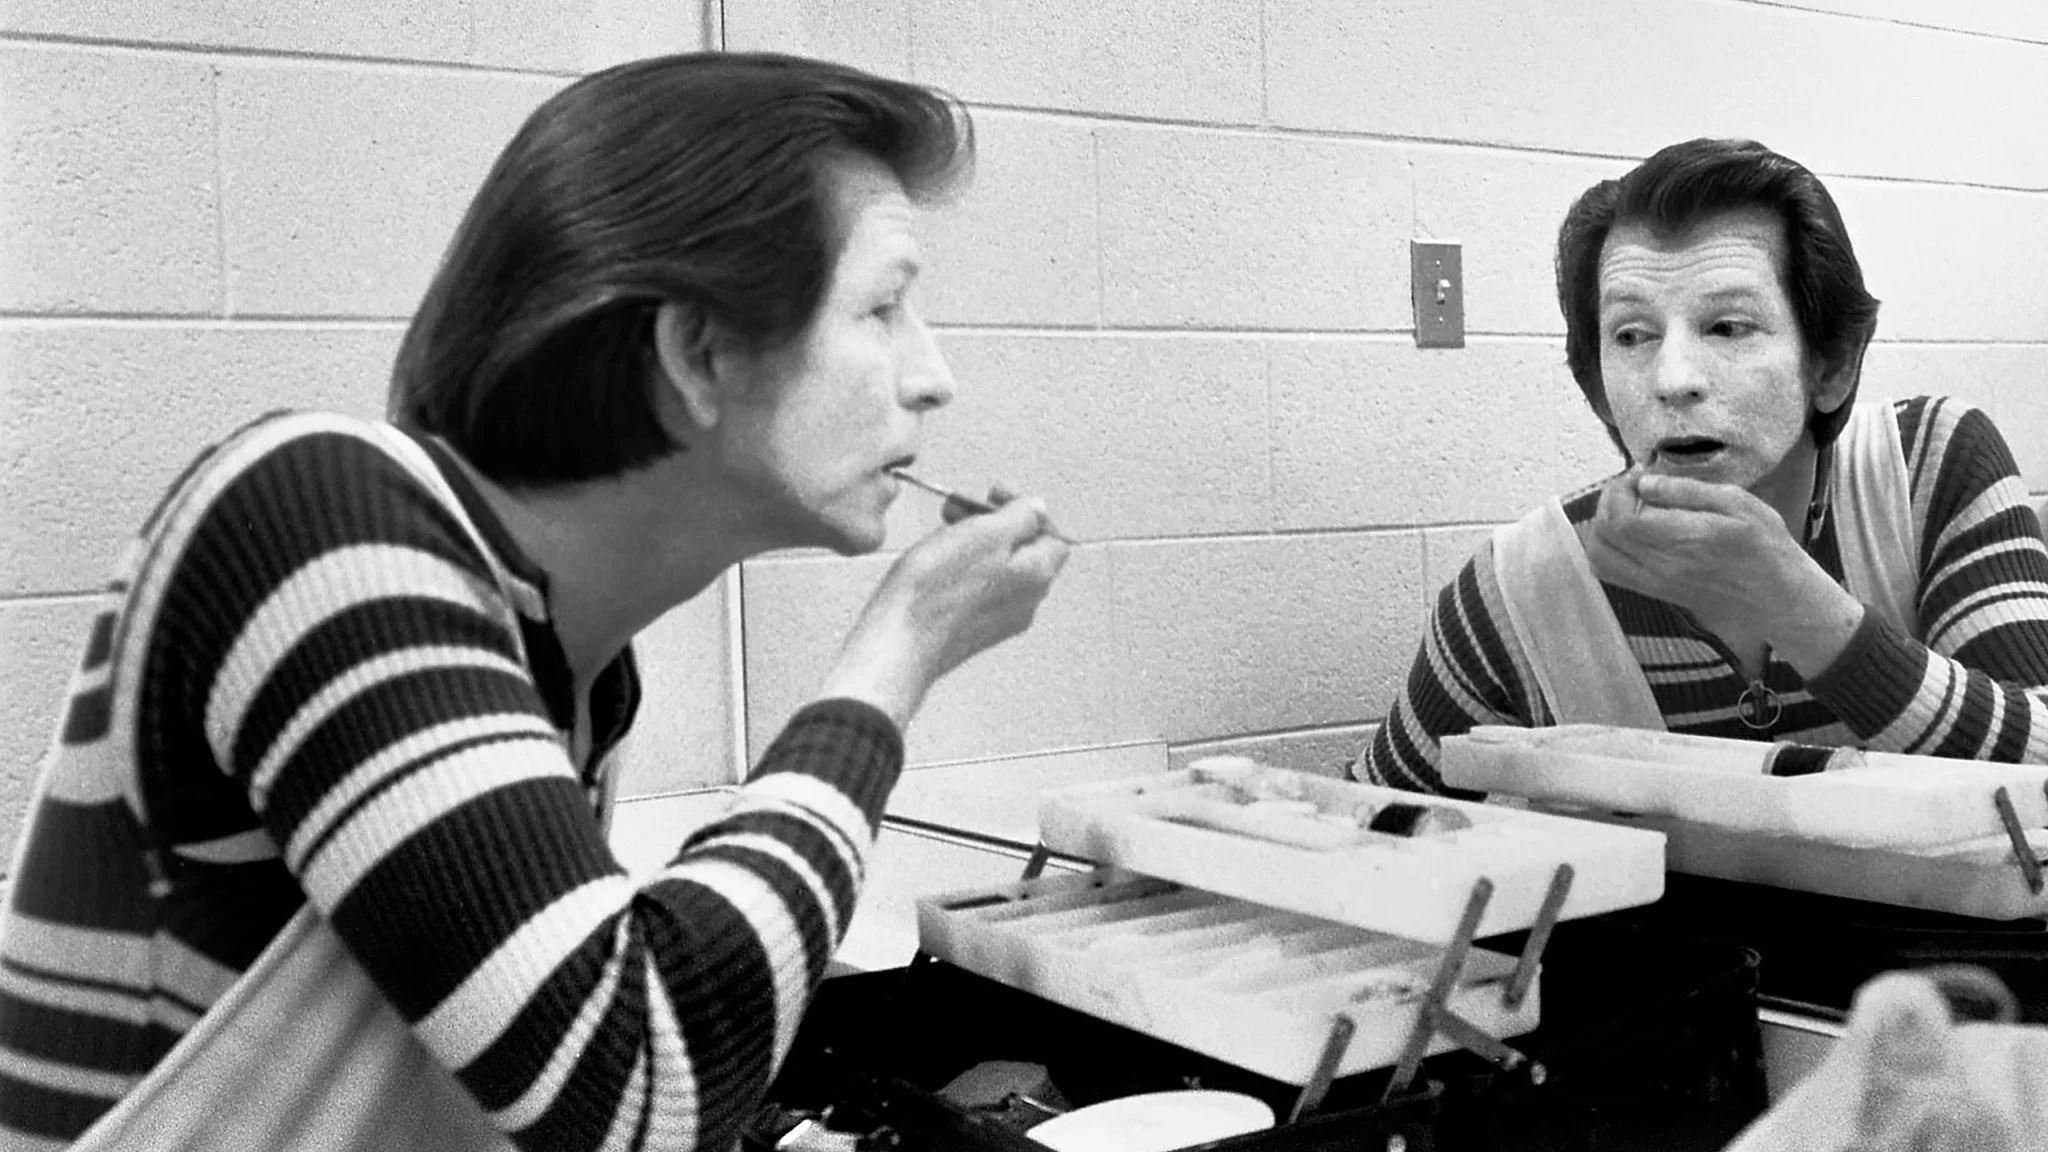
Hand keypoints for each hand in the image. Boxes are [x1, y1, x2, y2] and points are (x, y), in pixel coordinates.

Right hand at [820, 486, 1068, 728]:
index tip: (993, 495)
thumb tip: (1036, 509)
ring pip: (999, 566)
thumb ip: (1020, 516)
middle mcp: (1027, 600)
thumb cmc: (936, 590)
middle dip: (994, 521)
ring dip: (975, 541)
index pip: (1052, 532)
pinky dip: (964, 565)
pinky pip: (979, 587)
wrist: (899, 642)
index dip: (1024, 507)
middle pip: (1024, 549)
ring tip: (942, 530)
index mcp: (1037, 575)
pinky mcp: (973, 628)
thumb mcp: (984, 533)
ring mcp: (1000, 618)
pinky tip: (938, 561)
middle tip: (961, 509)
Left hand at [1583, 468, 1862, 676]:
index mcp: (1685, 540)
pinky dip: (1606, 547)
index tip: (1640, 474)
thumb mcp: (1738, 504)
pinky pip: (1609, 571)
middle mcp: (1661, 567)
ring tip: (1629, 506)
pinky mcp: (1653, 592)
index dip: (1620, 490)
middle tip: (1634, 486)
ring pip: (1599, 556)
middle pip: (1603, 535)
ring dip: (1602, 525)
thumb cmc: (1765, 546)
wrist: (1777, 598)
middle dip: (1609, 501)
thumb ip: (1687, 491)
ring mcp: (1654, 584)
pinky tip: (1629, 530)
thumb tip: (1645, 483)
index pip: (1621, 519)